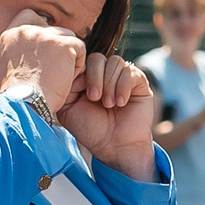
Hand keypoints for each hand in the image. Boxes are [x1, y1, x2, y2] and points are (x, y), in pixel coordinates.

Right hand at [0, 14, 84, 111]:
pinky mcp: (62, 44)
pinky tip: (67, 80)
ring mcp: (44, 34)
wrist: (25, 104)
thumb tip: (35, 49)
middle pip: (54, 29)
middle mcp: (25, 30)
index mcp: (9, 35)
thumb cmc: (20, 97)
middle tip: (55, 71)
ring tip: (59, 78)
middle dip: (59, 48)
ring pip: (69, 38)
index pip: (29, 16)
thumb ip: (20, 52)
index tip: (47, 48)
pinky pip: (81, 49)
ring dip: (69, 58)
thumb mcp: (10, 68)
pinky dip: (78, 66)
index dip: (43, 29)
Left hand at [62, 53, 160, 182]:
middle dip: (94, 78)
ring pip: (114, 62)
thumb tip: (74, 66)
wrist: (115, 147)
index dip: (81, 72)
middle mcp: (104, 75)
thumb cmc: (91, 130)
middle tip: (95, 98)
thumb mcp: (67, 107)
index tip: (80, 92)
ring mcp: (122, 77)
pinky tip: (121, 103)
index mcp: (86, 78)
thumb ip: (65, 85)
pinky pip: (130, 71)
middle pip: (97, 58)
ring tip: (109, 105)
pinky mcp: (139, 82)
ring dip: (109, 84)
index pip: (82, 60)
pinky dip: (123, 87)